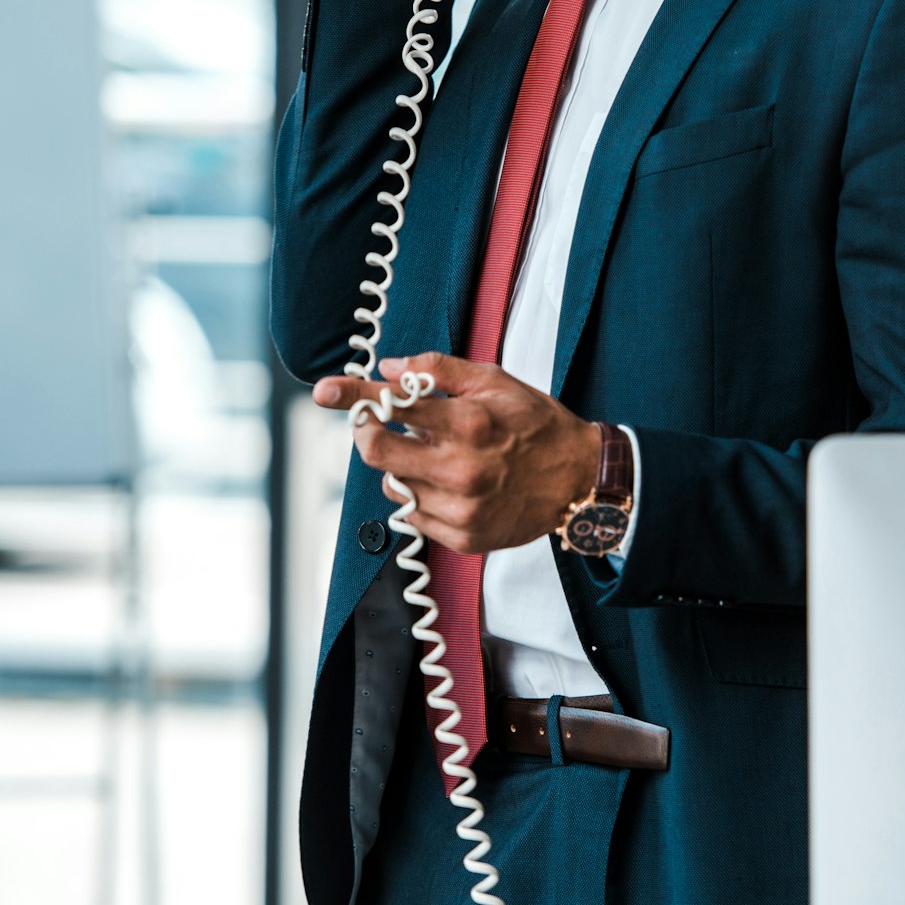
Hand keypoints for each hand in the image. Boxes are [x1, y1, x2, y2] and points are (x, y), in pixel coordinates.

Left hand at [313, 351, 599, 554]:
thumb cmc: (538, 426)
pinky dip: (418, 495)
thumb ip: (439, 370)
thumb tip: (389, 367)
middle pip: (376, 452)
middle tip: (376, 422)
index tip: (324, 390)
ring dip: (400, 466)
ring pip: (393, 485)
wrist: (580, 481)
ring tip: (433, 455)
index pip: (392, 406)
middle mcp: (460, 469)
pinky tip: (445, 483)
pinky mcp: (462, 537)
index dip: (353, 395)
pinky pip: (414, 515)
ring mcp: (460, 508)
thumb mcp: (495, 382)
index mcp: (468, 424)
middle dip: (367, 432)